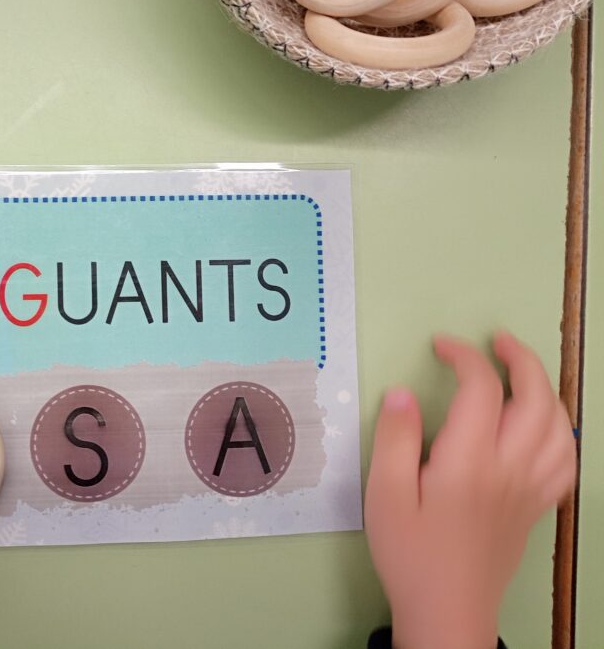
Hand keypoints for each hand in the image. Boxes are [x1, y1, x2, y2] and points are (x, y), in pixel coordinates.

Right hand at [365, 332, 575, 648]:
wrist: (446, 610)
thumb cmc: (409, 552)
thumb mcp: (383, 493)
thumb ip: (394, 438)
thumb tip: (402, 392)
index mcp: (469, 461)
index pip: (481, 389)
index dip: (464, 356)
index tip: (441, 346)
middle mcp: (509, 469)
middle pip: (537, 399)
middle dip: (521, 359)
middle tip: (496, 341)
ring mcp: (530, 489)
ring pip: (560, 427)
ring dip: (547, 390)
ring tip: (522, 373)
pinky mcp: (536, 507)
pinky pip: (566, 462)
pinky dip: (561, 433)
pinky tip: (543, 426)